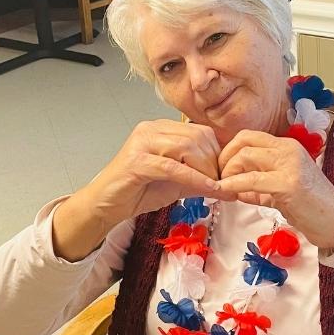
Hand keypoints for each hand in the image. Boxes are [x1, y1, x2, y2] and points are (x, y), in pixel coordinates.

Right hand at [95, 119, 225, 220]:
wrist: (106, 205)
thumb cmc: (137, 191)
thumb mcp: (176, 183)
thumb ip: (199, 179)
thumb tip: (227, 185)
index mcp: (161, 129)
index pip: (200, 131)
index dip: (217, 153)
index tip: (225, 174)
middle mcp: (151, 129)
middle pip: (196, 137)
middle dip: (214, 162)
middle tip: (222, 184)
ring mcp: (142, 142)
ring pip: (186, 147)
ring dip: (205, 170)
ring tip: (213, 188)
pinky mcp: (137, 161)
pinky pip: (173, 166)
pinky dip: (194, 178)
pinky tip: (207, 189)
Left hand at [214, 130, 333, 250]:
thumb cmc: (311, 208)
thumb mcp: (280, 191)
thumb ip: (258, 187)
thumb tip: (233, 188)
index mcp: (287, 147)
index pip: (249, 137)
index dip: (229, 150)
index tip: (222, 170)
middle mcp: (288, 149)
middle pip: (243, 141)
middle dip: (224, 159)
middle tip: (219, 179)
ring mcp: (289, 164)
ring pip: (244, 156)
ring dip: (227, 173)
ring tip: (223, 188)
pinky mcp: (288, 183)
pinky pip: (251, 179)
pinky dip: (233, 185)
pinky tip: (225, 192)